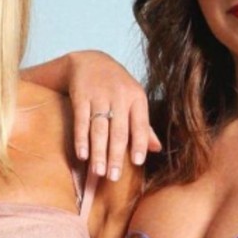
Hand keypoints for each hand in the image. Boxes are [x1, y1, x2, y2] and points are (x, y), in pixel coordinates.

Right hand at [67, 51, 160, 180]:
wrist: (89, 61)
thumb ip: (143, 125)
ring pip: (100, 128)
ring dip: (98, 152)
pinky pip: (81, 120)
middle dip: (116, 155)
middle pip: (119, 130)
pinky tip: (82, 155)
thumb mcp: (134, 99)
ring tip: (98, 172)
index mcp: (137, 97)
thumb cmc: (116, 85)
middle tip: (113, 177)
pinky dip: (81, 139)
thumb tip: (156, 149)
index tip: (137, 162)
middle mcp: (120, 96)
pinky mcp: (81, 95)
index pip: (140, 124)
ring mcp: (99, 95)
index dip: (139, 143)